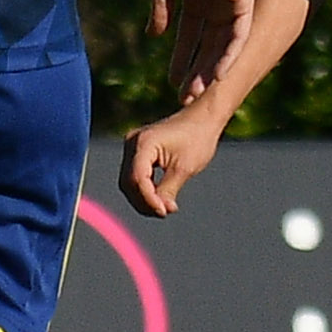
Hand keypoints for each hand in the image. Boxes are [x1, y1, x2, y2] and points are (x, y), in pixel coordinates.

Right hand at [121, 102, 227, 218]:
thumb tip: (160, 211)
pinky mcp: (137, 151)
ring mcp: (133, 146)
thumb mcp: (184, 169)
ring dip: (145, 198)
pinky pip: (135, 176)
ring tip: (165, 207)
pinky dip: (146, 189)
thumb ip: (168, 190)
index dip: (148, 199)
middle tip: (164, 212)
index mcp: (144, 143)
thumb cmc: (197, 138)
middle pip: (129, 182)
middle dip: (145, 201)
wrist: (202, 119)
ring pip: (130, 182)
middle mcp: (133, 143)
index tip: (164, 212)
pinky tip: (160, 198)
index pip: (137, 178)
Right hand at [148, 0, 251, 99]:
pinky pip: (238, 36)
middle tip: (184, 98)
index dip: (180, 61)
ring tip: (197, 93)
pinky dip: (228, 55)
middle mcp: (214, 7)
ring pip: (222, 47)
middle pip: (206, 49)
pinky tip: (218, 75)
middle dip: (195, 73)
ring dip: (210, 71)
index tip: (171, 83)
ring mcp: (230, 6)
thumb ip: (160, 12)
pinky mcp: (244, 3)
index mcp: (195, 2)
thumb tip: (153, 36)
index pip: (188, 39)